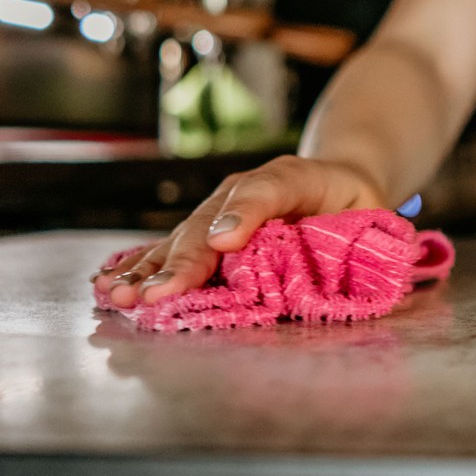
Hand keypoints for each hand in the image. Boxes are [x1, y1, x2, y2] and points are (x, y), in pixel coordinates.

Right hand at [92, 155, 387, 307]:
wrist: (339, 181)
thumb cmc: (354, 203)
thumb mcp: (366, 209)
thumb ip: (343, 232)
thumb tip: (281, 259)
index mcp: (292, 179)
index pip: (266, 191)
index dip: (244, 215)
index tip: (224, 243)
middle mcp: (245, 192)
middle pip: (208, 225)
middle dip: (180, 263)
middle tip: (155, 294)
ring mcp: (220, 210)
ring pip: (181, 239)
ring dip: (149, 270)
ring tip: (119, 295)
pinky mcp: (206, 232)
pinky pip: (170, 249)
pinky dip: (141, 267)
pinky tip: (109, 284)